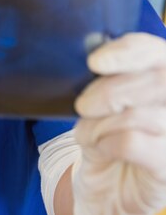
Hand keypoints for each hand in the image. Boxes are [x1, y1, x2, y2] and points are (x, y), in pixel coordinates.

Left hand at [73, 32, 165, 214]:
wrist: (106, 189)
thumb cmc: (107, 136)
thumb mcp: (103, 102)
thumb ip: (106, 78)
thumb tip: (95, 61)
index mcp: (162, 78)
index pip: (154, 52)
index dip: (128, 51)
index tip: (94, 62)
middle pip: (156, 80)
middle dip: (110, 90)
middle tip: (83, 105)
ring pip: (140, 113)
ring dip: (101, 122)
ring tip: (87, 132)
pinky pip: (132, 142)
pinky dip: (106, 142)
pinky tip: (101, 149)